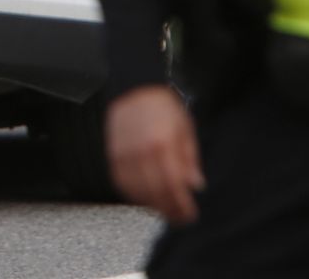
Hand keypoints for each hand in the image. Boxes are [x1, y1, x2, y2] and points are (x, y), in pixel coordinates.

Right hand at [106, 85, 204, 223]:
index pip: (175, 185)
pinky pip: (123, 184)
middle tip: (179, 218)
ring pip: (138, 192)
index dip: (182, 205)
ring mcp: (125, 155)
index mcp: (163, 144)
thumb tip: (196, 184)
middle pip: (157, 193)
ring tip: (164, 211)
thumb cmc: (161, 106)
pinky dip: (134, 196)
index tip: (190, 214)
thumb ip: (190, 158)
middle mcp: (142, 152)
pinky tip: (145, 199)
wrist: (132, 89)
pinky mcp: (113, 156)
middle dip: (170, 210)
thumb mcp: (185, 127)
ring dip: (153, 206)